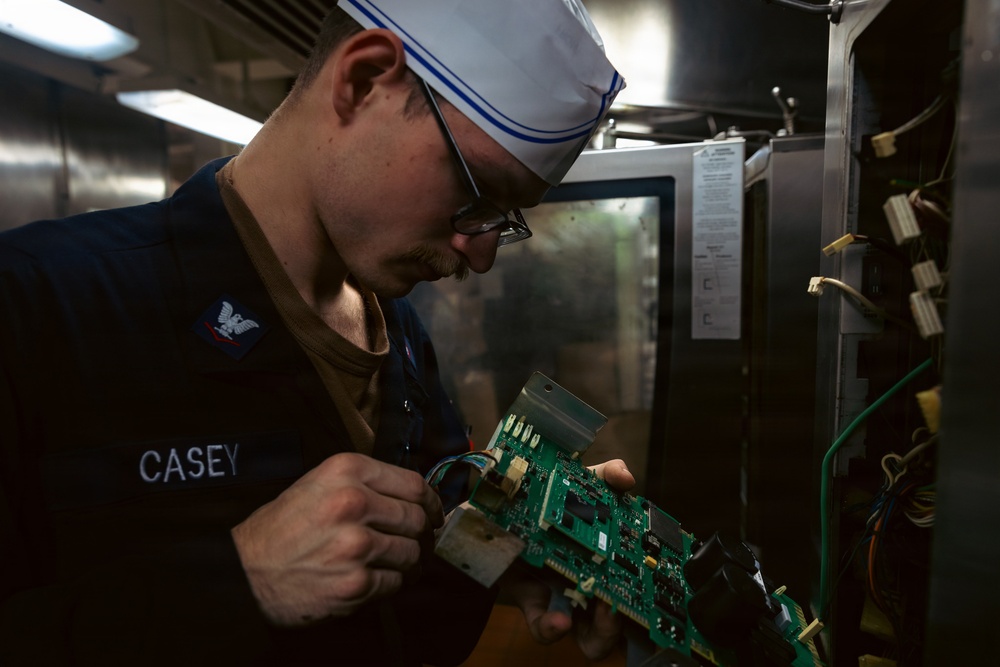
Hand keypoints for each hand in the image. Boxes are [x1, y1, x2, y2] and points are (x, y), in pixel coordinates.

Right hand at [231, 452, 442, 625]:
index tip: (433, 511)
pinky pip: (395, 583)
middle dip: (421, 533)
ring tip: (395, 563)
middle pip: (417, 519)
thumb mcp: (318, 483)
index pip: (413, 484)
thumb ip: (364, 483)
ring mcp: (357, 546)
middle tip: (415, 541)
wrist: (245, 571)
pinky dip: (392, 584)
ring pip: (411, 553)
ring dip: (409, 561)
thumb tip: (413, 497)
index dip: (431, 501)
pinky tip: (378, 579)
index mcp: (347, 471)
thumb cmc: (282, 527)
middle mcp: (354, 503)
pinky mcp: (356, 583)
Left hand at [506, 458, 634, 659]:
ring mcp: (565, 599)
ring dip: (601, 633)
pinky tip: (559, 620)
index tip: (649, 584)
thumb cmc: (549, 503)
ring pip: (592, 640)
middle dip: (627, 621)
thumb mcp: (579, 484)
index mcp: (608, 560)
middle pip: (622, 623)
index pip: (637, 586)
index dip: (649, 595)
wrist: (500, 508)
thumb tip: (626, 477)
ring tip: (599, 609)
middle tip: (620, 604)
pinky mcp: (534, 605)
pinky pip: (544, 629)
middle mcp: (592, 585)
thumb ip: (604, 476)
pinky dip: (553, 628)